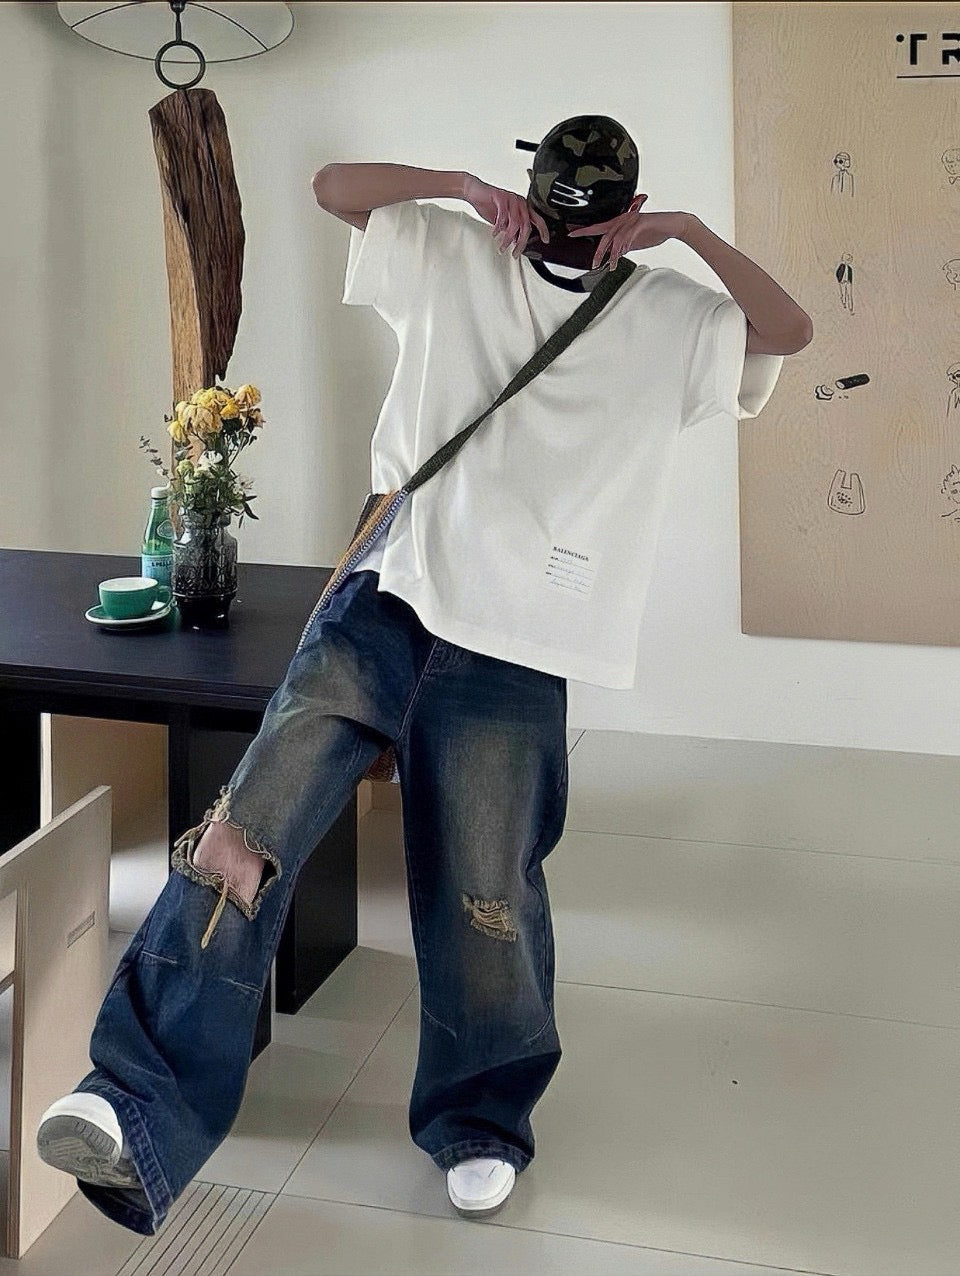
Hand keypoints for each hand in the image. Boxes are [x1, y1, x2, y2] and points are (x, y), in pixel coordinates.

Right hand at [463, 174, 549, 258]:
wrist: (474, 192)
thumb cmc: (488, 205)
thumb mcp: (503, 222)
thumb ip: (511, 230)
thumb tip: (517, 242)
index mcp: (523, 207)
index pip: (537, 219)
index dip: (543, 230)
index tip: (545, 240)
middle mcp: (519, 202)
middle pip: (526, 225)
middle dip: (521, 243)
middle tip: (515, 253)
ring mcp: (511, 199)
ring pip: (515, 223)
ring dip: (508, 238)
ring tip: (502, 247)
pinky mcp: (500, 197)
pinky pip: (503, 215)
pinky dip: (499, 227)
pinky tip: (495, 233)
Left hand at [568, 198, 691, 268]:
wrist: (673, 225)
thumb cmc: (654, 231)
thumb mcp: (634, 242)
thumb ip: (623, 246)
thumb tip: (614, 256)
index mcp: (620, 222)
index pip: (599, 227)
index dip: (585, 230)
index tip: (571, 234)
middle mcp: (624, 219)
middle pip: (605, 234)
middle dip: (599, 251)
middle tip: (594, 263)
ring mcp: (633, 220)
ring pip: (616, 236)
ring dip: (612, 252)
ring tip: (611, 264)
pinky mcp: (642, 222)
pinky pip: (629, 235)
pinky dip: (624, 245)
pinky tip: (622, 253)